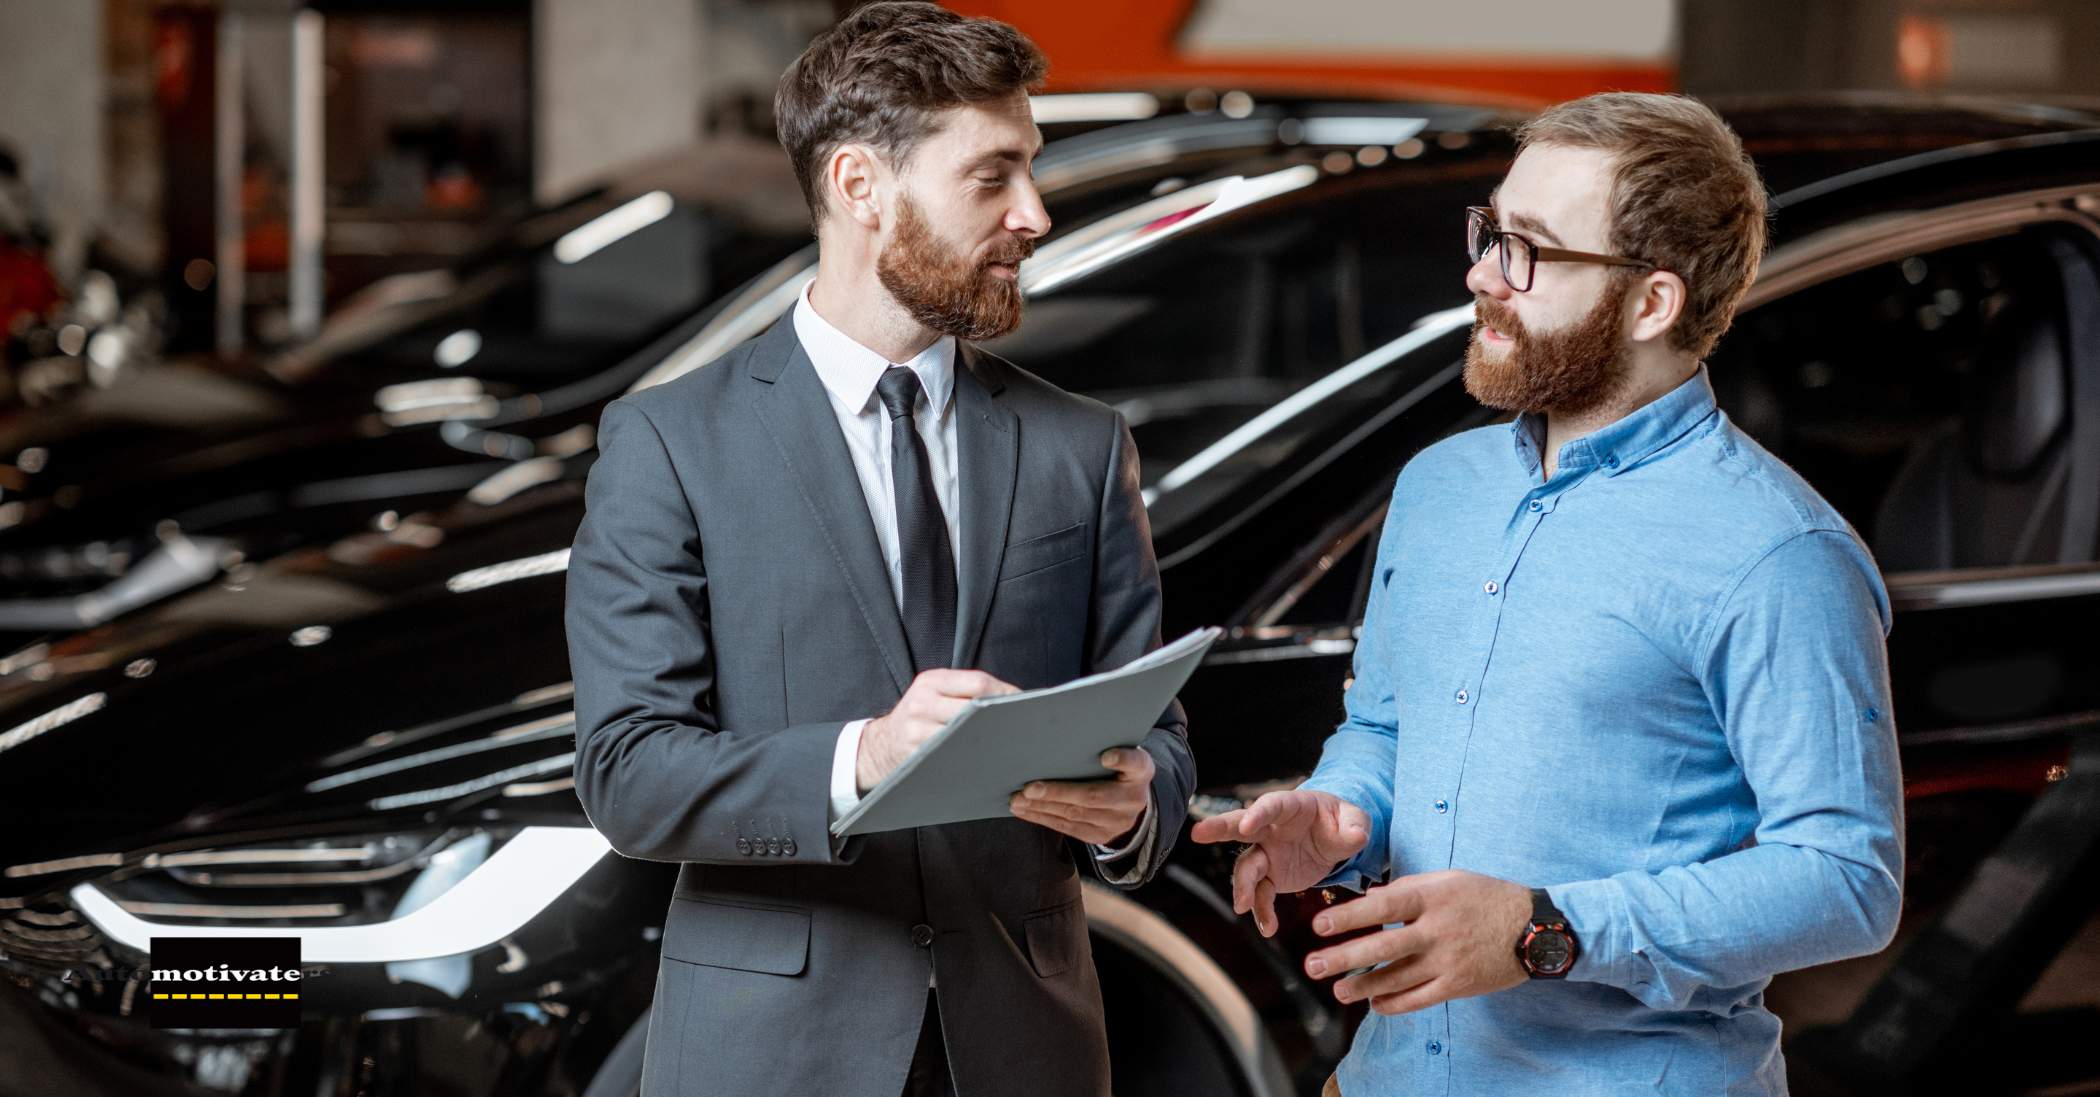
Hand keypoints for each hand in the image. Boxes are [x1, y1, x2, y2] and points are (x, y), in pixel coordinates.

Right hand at [858, 669, 1017, 790]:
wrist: (881, 746)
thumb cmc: (921, 717)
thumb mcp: (935, 693)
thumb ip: (966, 691)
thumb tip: (1016, 699)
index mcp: (931, 681)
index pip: (978, 683)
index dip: (1006, 694)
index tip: (1027, 705)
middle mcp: (921, 703)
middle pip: (973, 710)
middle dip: (1001, 719)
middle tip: (1026, 728)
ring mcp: (916, 731)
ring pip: (964, 737)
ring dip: (990, 742)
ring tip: (1013, 746)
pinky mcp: (915, 756)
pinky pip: (951, 758)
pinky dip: (973, 760)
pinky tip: (989, 763)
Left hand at [1009, 747, 1154, 844]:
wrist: (1131, 801)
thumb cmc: (1116, 767)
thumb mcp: (1121, 753)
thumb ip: (1102, 744)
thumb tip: (1058, 735)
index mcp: (1141, 770)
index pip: (1136, 762)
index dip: (1122, 759)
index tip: (1105, 756)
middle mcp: (1133, 798)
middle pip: (1093, 796)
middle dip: (1058, 792)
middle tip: (1030, 787)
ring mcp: (1118, 821)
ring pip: (1076, 815)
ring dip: (1042, 807)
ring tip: (1018, 799)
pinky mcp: (1100, 836)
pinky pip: (1068, 828)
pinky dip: (1043, 818)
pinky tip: (1025, 810)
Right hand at [1189, 789, 1369, 935]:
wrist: (1334, 837)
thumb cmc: (1340, 821)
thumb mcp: (1355, 819)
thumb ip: (1356, 825)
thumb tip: (1356, 836)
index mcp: (1291, 807)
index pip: (1271, 806)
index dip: (1257, 814)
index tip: (1246, 825)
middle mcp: (1271, 828)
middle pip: (1238, 825)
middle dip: (1218, 829)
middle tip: (1197, 833)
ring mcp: (1267, 852)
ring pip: (1246, 866)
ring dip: (1241, 886)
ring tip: (1241, 906)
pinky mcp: (1271, 876)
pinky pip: (1260, 894)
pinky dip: (1261, 910)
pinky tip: (1267, 927)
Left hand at [1302, 869, 1530, 1013]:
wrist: (1535, 928)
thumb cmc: (1485, 897)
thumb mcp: (1448, 879)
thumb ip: (1409, 887)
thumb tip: (1369, 897)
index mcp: (1432, 896)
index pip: (1382, 906)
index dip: (1348, 917)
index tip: (1319, 926)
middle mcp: (1438, 929)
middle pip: (1383, 946)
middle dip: (1344, 958)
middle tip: (1313, 966)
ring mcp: (1448, 960)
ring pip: (1397, 978)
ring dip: (1363, 986)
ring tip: (1338, 991)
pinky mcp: (1459, 984)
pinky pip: (1419, 998)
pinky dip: (1394, 1002)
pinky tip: (1374, 1003)